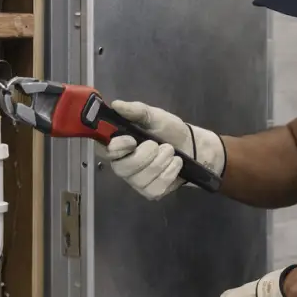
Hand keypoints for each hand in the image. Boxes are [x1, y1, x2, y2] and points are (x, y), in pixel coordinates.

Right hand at [96, 100, 225, 199]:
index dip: (117, 148)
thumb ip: (136, 110)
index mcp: (119, 145)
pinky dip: (169, 173)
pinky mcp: (151, 192)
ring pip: (141, 179)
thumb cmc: (168, 130)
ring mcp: (136, 181)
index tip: (132, 140)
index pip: (105, 152)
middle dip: (146, 155)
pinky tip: (175, 165)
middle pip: (123, 168)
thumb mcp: (154, 116)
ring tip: (170, 152)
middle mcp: (123, 165)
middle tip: (159, 145)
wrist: (191, 146)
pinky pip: (156, 188)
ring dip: (161, 162)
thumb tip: (116, 105)